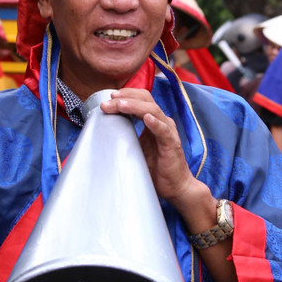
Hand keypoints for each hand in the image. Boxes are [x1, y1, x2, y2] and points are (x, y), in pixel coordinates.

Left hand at [100, 89, 200, 208]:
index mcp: (154, 121)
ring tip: (120, 105)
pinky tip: (146, 118)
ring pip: (152, 110)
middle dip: (125, 98)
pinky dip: (155, 123)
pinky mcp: (172, 144)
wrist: (176, 187)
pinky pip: (163, 130)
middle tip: (107, 102)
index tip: (109, 98)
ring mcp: (168, 132)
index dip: (126, 95)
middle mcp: (162, 122)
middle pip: (145, 100)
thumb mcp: (138, 148)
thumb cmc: (157, 168)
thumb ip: (127, 136)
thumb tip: (105, 130)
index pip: (141, 99)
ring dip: (134, 106)